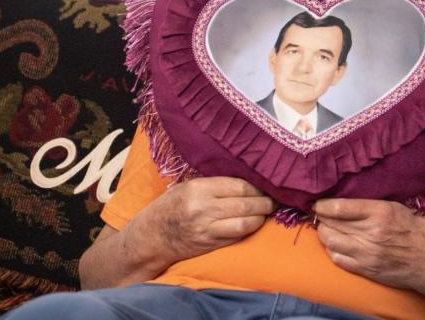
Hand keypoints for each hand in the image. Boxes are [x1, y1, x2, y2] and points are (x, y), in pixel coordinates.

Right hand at [142, 176, 275, 262]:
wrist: (151, 236)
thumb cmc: (170, 206)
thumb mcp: (187, 186)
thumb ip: (214, 183)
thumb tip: (247, 179)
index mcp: (198, 189)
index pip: (238, 186)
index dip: (257, 187)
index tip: (266, 186)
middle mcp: (203, 208)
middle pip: (245, 204)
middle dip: (265, 202)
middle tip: (274, 200)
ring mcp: (206, 229)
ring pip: (245, 223)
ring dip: (260, 218)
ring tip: (267, 212)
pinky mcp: (209, 245)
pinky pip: (237, 236)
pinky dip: (249, 229)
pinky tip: (254, 223)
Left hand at [313, 198, 424, 300]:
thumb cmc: (422, 231)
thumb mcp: (400, 208)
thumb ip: (373, 204)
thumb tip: (347, 198)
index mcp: (380, 212)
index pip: (339, 207)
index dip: (322, 205)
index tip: (317, 203)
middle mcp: (371, 233)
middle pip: (330, 224)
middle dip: (321, 218)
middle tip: (321, 214)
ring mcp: (367, 254)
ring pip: (330, 242)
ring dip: (325, 233)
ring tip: (328, 228)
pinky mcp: (366, 270)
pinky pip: (338, 259)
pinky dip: (333, 250)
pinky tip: (337, 244)